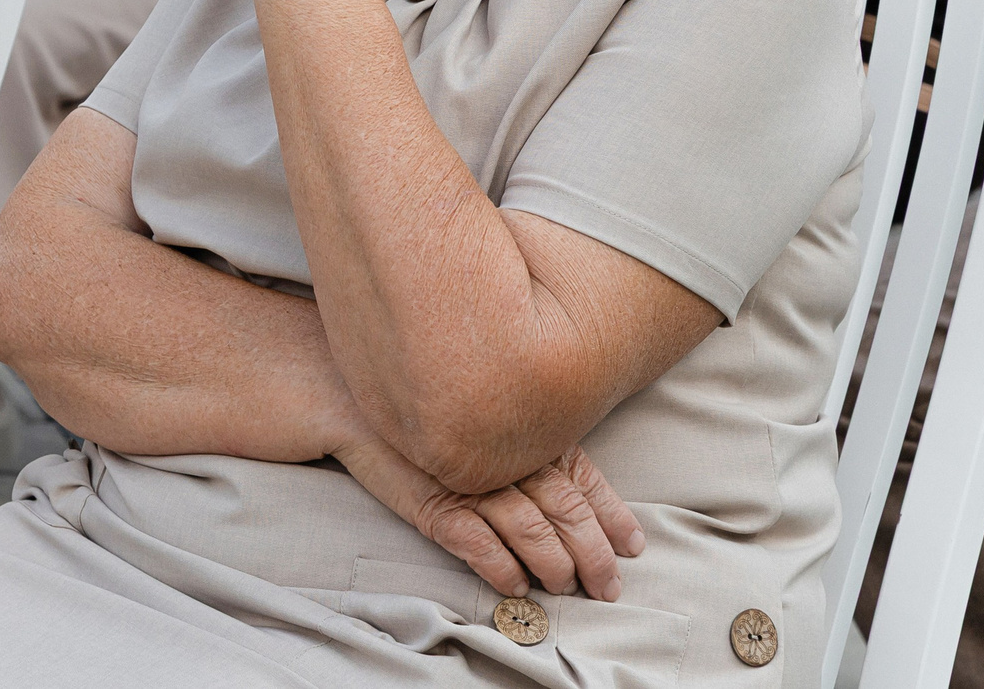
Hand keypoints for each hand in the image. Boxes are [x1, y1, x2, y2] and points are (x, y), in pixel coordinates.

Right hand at [336, 433, 642, 601]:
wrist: (352, 397)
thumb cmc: (425, 405)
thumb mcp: (486, 412)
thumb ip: (525, 438)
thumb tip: (567, 482)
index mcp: (523, 430)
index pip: (583, 478)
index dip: (612, 516)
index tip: (632, 546)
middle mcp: (505, 454)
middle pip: (566, 510)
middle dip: (594, 554)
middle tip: (607, 585)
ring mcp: (470, 479)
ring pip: (530, 531)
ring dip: (552, 565)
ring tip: (562, 587)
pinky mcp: (433, 502)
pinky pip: (476, 543)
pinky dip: (500, 568)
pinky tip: (513, 584)